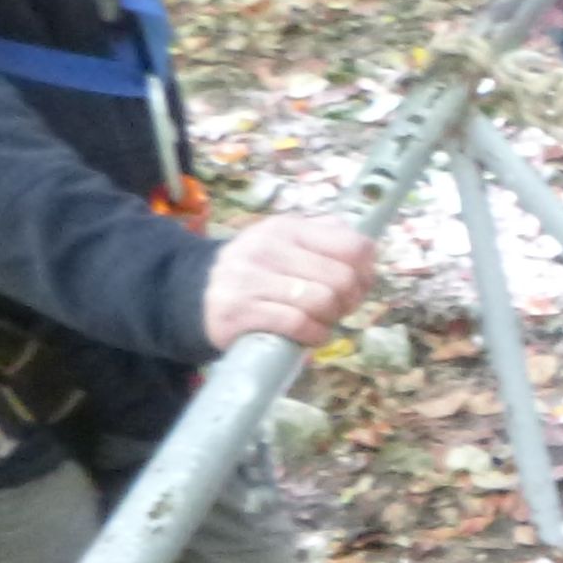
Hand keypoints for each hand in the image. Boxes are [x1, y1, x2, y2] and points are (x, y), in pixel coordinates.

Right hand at [202, 213, 376, 352]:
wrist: (195, 294)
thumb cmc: (257, 271)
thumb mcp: (286, 243)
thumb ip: (326, 239)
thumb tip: (368, 252)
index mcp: (287, 227)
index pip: (352, 246)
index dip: (365, 271)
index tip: (358, 284)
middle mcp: (267, 248)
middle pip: (341, 279)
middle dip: (350, 300)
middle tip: (339, 308)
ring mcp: (251, 279)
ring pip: (322, 301)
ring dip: (330, 319)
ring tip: (321, 320)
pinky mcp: (241, 311)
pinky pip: (298, 324)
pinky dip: (314, 335)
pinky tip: (309, 334)